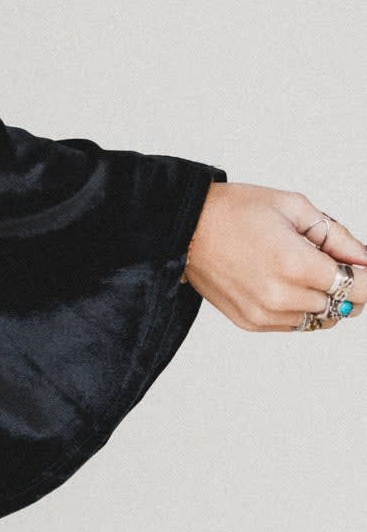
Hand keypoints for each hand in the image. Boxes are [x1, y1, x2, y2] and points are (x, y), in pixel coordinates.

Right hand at [182, 183, 366, 331]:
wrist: (183, 228)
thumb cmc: (234, 210)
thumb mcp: (293, 207)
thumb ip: (337, 236)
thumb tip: (366, 259)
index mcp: (294, 263)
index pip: (359, 287)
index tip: (365, 268)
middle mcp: (280, 295)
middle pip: (344, 305)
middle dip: (349, 285)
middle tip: (334, 263)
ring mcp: (265, 313)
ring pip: (322, 318)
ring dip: (326, 299)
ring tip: (305, 271)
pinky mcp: (251, 322)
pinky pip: (297, 324)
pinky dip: (302, 307)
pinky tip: (287, 283)